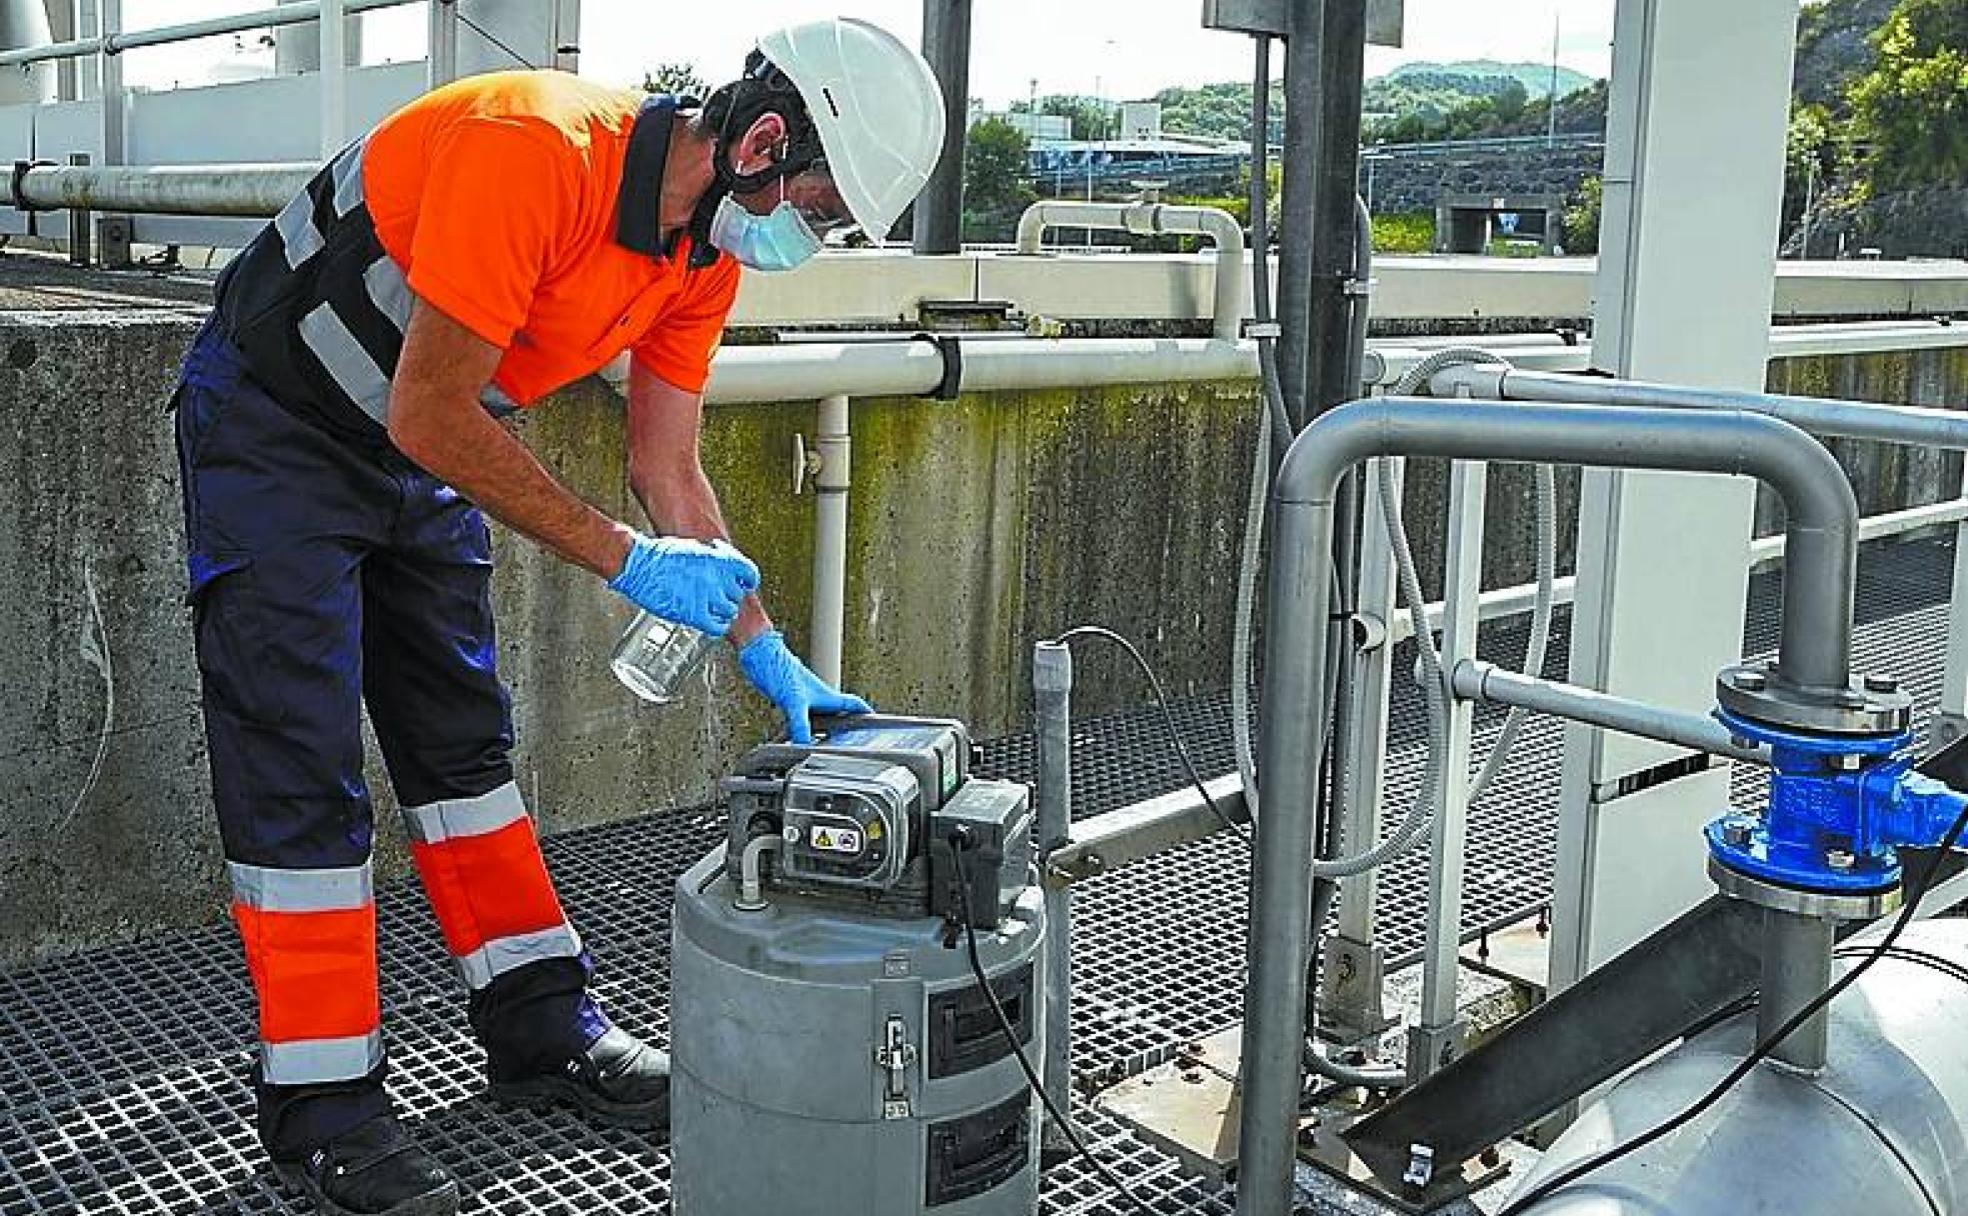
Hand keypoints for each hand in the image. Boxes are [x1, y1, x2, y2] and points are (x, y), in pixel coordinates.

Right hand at [606, 534, 759, 636]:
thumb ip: (709, 559)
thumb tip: (718, 566)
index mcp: (718, 559)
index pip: (749, 573)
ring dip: (724, 613)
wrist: (637, 565)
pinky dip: (717, 627)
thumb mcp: (692, 548)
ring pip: (730, 612)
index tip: (744, 584)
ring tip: (714, 611)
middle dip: (729, 596)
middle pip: (737, 595)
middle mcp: (717, 578)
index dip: (748, 581)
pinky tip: (712, 624)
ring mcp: (707, 597)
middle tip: (718, 598)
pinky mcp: (694, 614)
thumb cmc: (658, 554)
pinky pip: (717, 627)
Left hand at [737, 631, 872, 744]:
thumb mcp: (793, 701)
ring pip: (820, 716)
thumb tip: (804, 745)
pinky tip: (794, 734)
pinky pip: (801, 718)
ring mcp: (804, 698)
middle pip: (838, 713)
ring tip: (823, 741)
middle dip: (845, 725)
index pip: (853, 704)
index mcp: (826, 695)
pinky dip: (801, 728)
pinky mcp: (788, 699)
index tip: (874, 720)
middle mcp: (817, 697)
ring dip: (823, 728)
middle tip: (850, 738)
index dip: (865, 712)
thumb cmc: (779, 668)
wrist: (759, 655)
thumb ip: (800, 725)